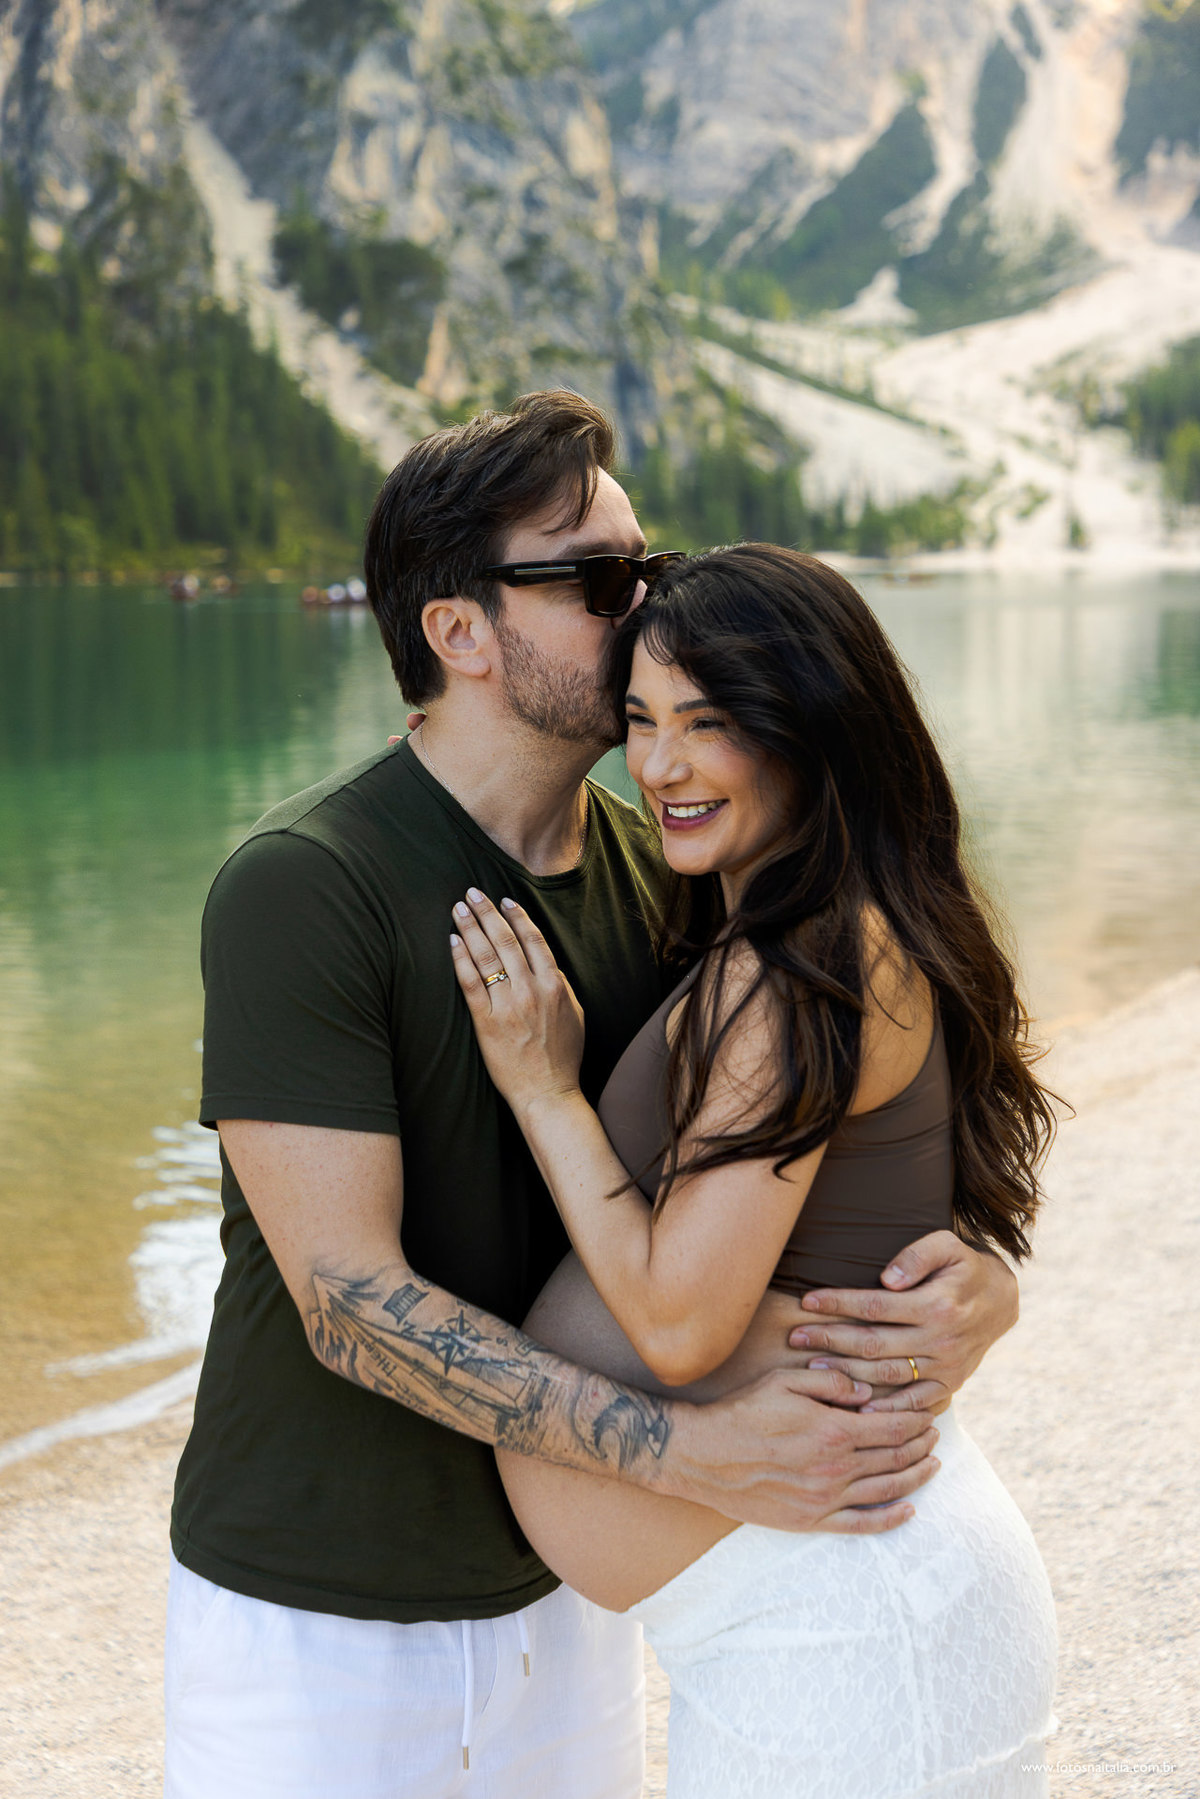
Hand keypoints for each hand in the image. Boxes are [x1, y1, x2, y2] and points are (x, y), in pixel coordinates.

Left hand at [450, 891, 584, 1112]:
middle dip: (487, 913)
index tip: (505, 900)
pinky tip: (453, 942)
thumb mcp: (575, 1015)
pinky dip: (461, 959)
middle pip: (506, 941)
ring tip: (458, 909)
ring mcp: (508, 1006)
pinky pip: (470, 983)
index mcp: (555, 986)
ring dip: (471, 928)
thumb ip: (560, 985)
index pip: (533, 940)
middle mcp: (531, 991)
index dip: (518, 916)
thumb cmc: (563, 1057)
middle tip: (472, 893)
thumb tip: (545, 963)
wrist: (548, 1093)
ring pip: (486, 956)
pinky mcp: (486, 1023)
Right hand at [667, 1365, 939, 1533]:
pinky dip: (892, 1519)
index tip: (932, 1410)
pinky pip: (863, 1525)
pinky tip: (909, 1510)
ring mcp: (826, 1499)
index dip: (918, 1418)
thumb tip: (868, 1392)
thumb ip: (831, 1383)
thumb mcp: (785, 1381)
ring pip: (887, 1490)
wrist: (704, 1456)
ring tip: (933, 1464)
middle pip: (896, 1457)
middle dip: (923, 1444)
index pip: (893, 1425)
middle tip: (936, 1434)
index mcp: (833, 1430)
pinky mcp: (812, 1521)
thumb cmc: (743, 1412)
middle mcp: (836, 1468)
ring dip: (916, 1477)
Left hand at [786, 1231, 1018, 1412]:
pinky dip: (886, 1409)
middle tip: (795, 1338)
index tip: (806, 1301)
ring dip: (847, 1374)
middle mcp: (941, 1339)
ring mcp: (946, 1366)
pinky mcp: (950, 1384)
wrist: (1001, 1300)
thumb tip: (888, 1278)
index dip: (838, 1303)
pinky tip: (856, 1408)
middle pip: (874, 1344)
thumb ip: (917, 1256)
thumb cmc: (963, 1266)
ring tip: (812, 1368)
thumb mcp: (947, 1245)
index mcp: (937, 1304)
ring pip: (887, 1375)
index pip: (875, 1305)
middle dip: (830, 1340)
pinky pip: (914, 1402)